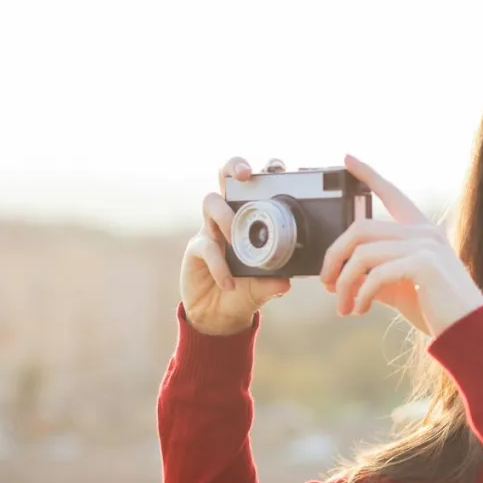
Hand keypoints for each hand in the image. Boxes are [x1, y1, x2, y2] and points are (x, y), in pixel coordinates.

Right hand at [180, 157, 291, 335]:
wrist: (219, 315)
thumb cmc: (245, 292)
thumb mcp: (264, 288)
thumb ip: (273, 283)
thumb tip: (286, 281)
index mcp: (251, 218)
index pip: (256, 186)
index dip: (265, 170)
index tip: (278, 168)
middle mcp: (229, 216)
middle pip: (226, 177)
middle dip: (235, 166)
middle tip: (246, 175)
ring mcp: (210, 229)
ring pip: (211, 201)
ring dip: (226, 216)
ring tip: (236, 240)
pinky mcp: (196, 248)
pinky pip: (206, 246)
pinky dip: (218, 265)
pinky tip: (229, 283)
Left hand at [319, 155, 482, 337]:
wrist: (469, 333)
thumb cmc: (437, 311)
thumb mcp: (399, 288)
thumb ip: (372, 276)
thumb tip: (335, 279)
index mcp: (421, 231)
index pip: (391, 194)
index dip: (368, 174)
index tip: (346, 158)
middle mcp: (424, 232)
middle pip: (360, 228)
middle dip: (334, 256)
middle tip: (325, 284)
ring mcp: (426, 245)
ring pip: (362, 254)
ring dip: (344, 284)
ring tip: (344, 307)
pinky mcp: (424, 264)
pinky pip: (375, 275)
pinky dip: (360, 294)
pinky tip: (360, 309)